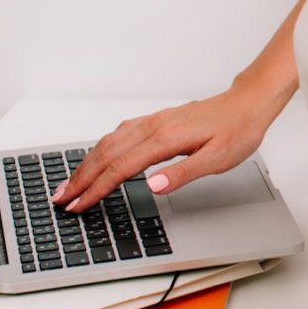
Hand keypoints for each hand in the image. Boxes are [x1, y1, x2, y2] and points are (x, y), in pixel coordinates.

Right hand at [50, 82, 288, 214]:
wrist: (248, 103)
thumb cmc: (237, 130)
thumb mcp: (217, 159)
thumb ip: (183, 173)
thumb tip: (153, 185)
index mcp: (165, 139)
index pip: (120, 168)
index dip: (96, 189)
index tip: (78, 205)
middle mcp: (154, 127)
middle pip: (106, 154)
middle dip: (80, 177)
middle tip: (60, 198)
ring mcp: (154, 122)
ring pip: (109, 142)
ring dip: (87, 162)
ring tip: (71, 182)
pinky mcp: (158, 121)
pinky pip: (120, 134)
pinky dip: (101, 148)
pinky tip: (98, 156)